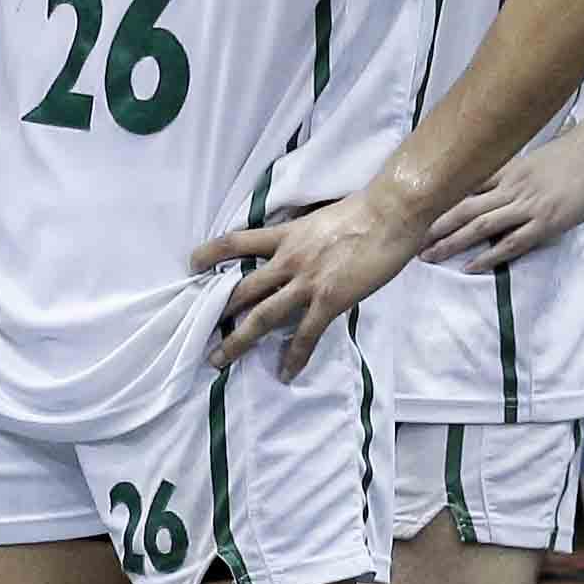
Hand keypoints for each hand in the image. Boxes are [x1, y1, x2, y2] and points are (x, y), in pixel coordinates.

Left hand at [189, 191, 420, 378]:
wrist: (390, 214)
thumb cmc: (365, 210)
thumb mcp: (321, 218)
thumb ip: (307, 234)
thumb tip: (306, 243)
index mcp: (286, 235)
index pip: (237, 241)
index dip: (212, 252)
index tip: (193, 263)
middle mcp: (289, 259)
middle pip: (243, 288)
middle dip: (218, 311)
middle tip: (199, 331)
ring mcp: (307, 282)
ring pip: (262, 316)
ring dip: (238, 340)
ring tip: (219, 359)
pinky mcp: (329, 300)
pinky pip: (306, 334)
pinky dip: (294, 357)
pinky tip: (285, 373)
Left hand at [426, 120, 583, 273]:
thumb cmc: (577, 149)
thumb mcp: (539, 155)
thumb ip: (520, 168)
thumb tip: (506, 176)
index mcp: (508, 167)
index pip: (464, 185)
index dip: (438, 199)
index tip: (416, 211)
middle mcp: (510, 185)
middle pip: (462, 206)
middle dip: (433, 225)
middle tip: (409, 239)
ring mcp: (527, 204)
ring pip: (479, 225)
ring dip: (451, 242)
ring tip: (428, 256)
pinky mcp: (546, 221)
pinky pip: (511, 242)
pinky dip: (488, 256)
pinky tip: (470, 267)